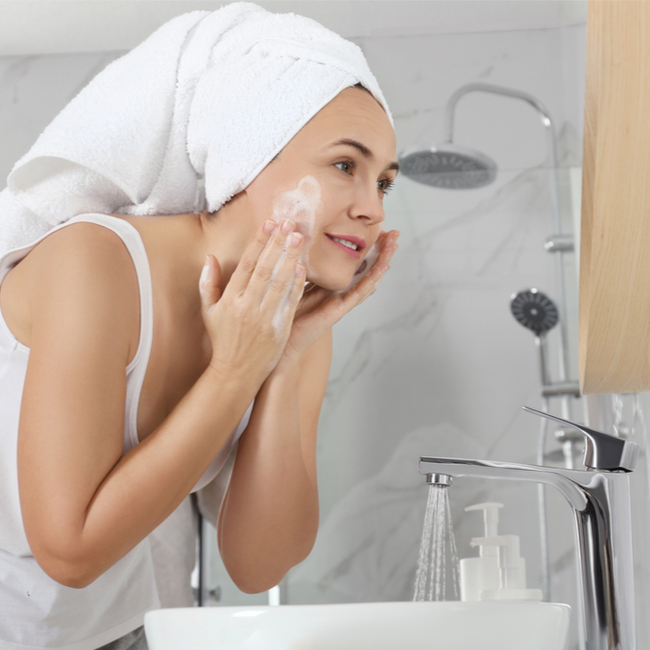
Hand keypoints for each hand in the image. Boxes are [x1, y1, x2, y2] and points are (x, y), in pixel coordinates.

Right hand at [199, 219, 306, 386]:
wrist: (236, 372)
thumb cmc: (223, 339)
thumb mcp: (209, 311)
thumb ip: (208, 283)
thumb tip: (210, 258)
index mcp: (231, 299)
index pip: (247, 264)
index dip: (259, 242)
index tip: (269, 223)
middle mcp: (248, 306)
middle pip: (265, 269)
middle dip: (277, 244)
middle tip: (290, 223)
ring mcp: (265, 318)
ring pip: (280, 282)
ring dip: (290, 258)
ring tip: (299, 238)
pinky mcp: (280, 328)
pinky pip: (290, 302)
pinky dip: (297, 284)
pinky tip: (303, 267)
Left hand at [280, 229, 399, 363]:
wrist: (278, 341)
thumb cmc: (281, 314)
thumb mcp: (291, 282)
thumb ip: (299, 268)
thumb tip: (296, 241)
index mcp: (328, 286)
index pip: (353, 264)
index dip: (366, 248)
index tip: (378, 230)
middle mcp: (338, 294)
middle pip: (365, 270)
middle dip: (380, 252)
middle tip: (394, 234)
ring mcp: (340, 303)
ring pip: (367, 280)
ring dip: (382, 263)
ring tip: (393, 246)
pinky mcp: (338, 311)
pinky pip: (358, 294)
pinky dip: (371, 280)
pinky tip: (381, 268)